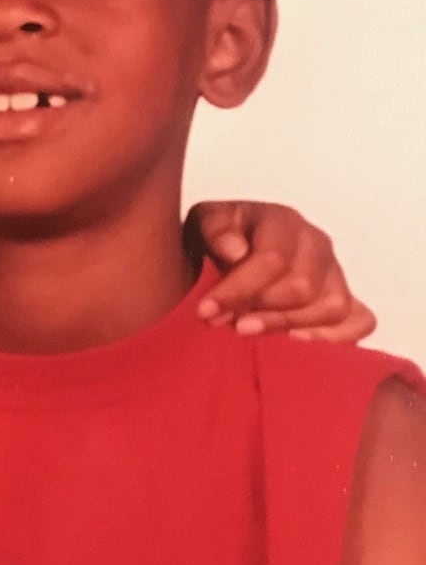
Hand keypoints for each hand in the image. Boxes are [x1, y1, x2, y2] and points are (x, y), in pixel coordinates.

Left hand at [190, 200, 374, 340]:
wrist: (230, 252)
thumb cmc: (219, 240)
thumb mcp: (203, 224)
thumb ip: (214, 230)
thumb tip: (235, 250)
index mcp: (283, 222)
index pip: (272, 258)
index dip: (238, 289)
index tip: (207, 310)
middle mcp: (316, 245)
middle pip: (302, 287)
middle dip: (260, 310)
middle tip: (227, 323)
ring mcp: (335, 274)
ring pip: (332, 306)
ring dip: (289, 325)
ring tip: (252, 332)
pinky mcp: (347, 300)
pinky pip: (360, 322)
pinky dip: (334, 337)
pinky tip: (294, 342)